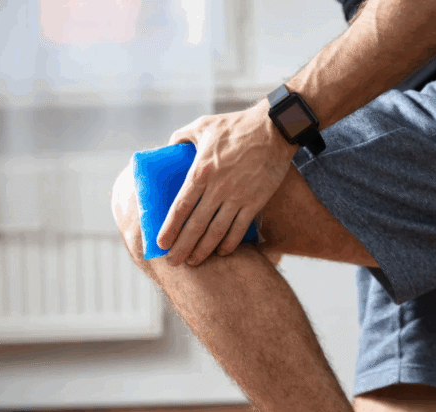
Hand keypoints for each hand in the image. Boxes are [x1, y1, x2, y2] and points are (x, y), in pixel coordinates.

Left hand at [157, 102, 297, 266]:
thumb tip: (168, 150)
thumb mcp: (203, 125)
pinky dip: (229, 243)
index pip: (181, 206)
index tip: (160, 243)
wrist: (275, 129)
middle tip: (172, 262)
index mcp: (201, 170)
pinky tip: (221, 252)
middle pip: (196, 225)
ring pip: (216, 231)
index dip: (170, 227)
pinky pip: (240, 228)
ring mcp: (238, 197)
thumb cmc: (236, 125)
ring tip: (193, 262)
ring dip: (203, 250)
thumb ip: (182, 138)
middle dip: (182, 246)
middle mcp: (218, 188)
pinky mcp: (256, 201)